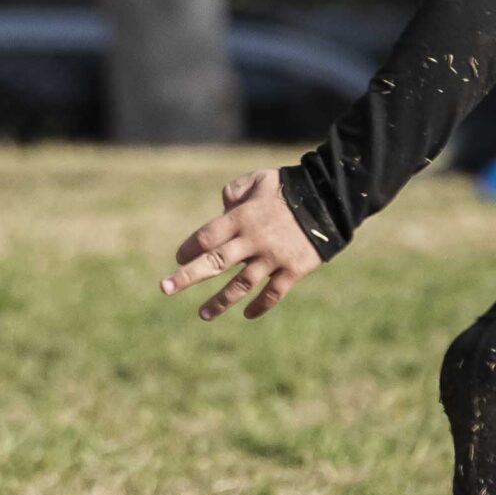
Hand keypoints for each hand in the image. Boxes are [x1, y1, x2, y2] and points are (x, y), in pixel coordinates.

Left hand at [161, 168, 323, 321]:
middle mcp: (253, 239)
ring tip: (202, 315)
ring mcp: (273, 257)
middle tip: (165, 288)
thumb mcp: (258, 180)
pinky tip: (247, 314)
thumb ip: (233, 192)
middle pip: (214, 262)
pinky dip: (259, 305)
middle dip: (187, 277)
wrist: (330, 200)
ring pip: (240, 285)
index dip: (189, 249)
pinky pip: (273, 293)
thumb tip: (221, 209)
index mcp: (242, 217)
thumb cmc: (288, 188)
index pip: (206, 237)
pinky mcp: (293, 270)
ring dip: (219, 302)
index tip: (179, 258)